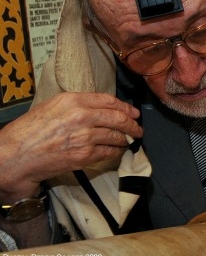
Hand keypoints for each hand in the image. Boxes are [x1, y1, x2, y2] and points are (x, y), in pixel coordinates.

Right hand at [0, 92, 141, 201]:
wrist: (17, 155)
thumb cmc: (32, 130)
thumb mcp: (54, 106)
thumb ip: (79, 104)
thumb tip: (104, 107)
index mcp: (73, 100)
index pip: (110, 101)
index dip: (126, 108)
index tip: (134, 113)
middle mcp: (82, 116)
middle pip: (119, 118)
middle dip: (133, 124)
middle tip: (138, 129)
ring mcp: (85, 137)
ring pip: (116, 136)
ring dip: (126, 139)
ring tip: (128, 140)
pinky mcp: (85, 155)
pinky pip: (109, 151)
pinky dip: (117, 151)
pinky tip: (117, 150)